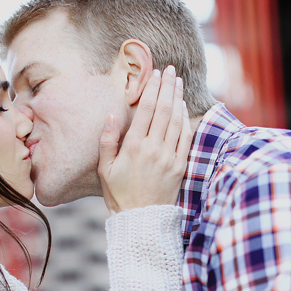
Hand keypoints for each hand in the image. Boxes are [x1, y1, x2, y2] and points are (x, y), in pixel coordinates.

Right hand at [98, 65, 193, 212]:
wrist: (141, 219)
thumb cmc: (119, 194)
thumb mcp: (104, 168)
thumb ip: (106, 140)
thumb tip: (111, 115)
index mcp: (133, 146)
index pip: (146, 109)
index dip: (153, 88)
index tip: (156, 74)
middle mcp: (153, 148)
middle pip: (164, 109)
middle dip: (167, 87)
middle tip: (170, 70)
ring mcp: (169, 157)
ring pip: (176, 120)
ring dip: (178, 98)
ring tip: (178, 82)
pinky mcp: (180, 166)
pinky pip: (186, 137)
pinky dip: (186, 119)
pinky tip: (184, 108)